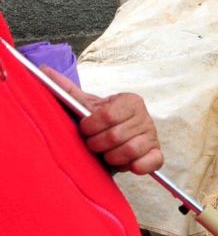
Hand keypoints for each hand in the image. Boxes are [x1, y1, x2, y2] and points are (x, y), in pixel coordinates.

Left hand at [41, 66, 163, 174]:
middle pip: (115, 135)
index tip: (86, 128)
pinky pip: (150, 162)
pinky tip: (128, 163)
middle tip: (94, 143)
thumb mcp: (87, 106)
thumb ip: (67, 90)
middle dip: (98, 144)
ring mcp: (151, 135)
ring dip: (112, 156)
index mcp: (130, 101)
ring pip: (129, 150)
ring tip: (107, 153)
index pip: (108, 115)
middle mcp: (145, 116)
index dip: (91, 126)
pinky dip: (137, 165)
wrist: (120, 136)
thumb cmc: (102, 122)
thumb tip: (43, 70)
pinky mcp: (156, 153)